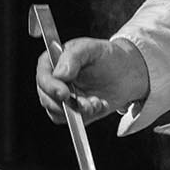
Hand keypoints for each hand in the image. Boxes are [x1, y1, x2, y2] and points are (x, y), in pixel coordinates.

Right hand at [35, 37, 150, 124]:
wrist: (127, 72)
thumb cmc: (107, 56)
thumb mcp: (92, 48)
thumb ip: (73, 56)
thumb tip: (59, 74)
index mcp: (54, 61)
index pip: (42, 75)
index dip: (50, 86)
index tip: (64, 93)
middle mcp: (55, 80)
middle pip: (46, 97)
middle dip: (66, 104)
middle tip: (86, 103)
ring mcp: (63, 97)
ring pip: (58, 112)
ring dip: (78, 111)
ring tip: (97, 102)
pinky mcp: (74, 110)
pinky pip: (72, 120)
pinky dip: (86, 117)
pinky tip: (100, 105)